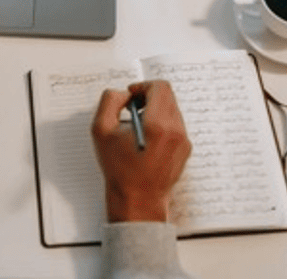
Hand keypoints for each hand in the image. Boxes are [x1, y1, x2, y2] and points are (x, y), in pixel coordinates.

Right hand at [91, 81, 191, 222]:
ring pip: (172, 109)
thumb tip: (123, 94)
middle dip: (149, 96)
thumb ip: (109, 102)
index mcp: (158, 125)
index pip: (160, 87)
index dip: (143, 86)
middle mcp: (176, 131)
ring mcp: (183, 141)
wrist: (138, 200)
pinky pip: (176, 124)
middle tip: (132, 109)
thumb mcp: (101, 131)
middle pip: (168, 96)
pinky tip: (147, 137)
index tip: (131, 95)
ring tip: (138, 125)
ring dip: (155, 110)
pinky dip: (162, 123)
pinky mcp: (185, 149)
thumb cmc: (120, 170)